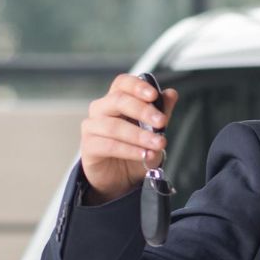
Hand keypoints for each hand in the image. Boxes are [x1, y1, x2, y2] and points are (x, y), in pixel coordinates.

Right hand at [80, 73, 179, 203]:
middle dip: (143, 110)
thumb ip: (161, 112)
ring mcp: (92, 127)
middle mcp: (101, 109)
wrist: (120, 177)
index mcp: (117, 99)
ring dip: (139, 135)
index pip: (123, 83)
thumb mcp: (153, 130)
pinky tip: (143, 154)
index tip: (154, 95)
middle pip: (118, 100)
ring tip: (157, 143)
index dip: (137, 86)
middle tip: (161, 122)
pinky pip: (109, 145)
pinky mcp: (89, 146)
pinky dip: (129, 150)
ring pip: (114, 126)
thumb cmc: (134, 148)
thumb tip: (170, 94)